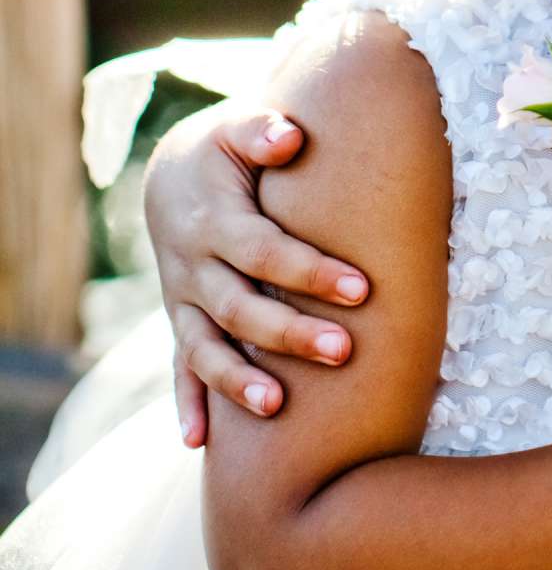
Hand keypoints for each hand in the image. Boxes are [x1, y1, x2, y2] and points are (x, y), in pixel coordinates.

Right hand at [144, 100, 369, 444]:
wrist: (172, 174)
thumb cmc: (227, 149)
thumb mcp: (237, 126)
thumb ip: (262, 128)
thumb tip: (289, 136)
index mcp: (214, 219)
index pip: (264, 251)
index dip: (309, 271)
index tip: (362, 288)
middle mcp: (193, 266)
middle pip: (240, 308)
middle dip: (290, 332)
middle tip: (344, 350)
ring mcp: (184, 300)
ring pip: (206, 348)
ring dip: (237, 380)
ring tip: (277, 405)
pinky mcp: (182, 322)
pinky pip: (180, 367)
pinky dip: (186, 404)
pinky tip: (198, 443)